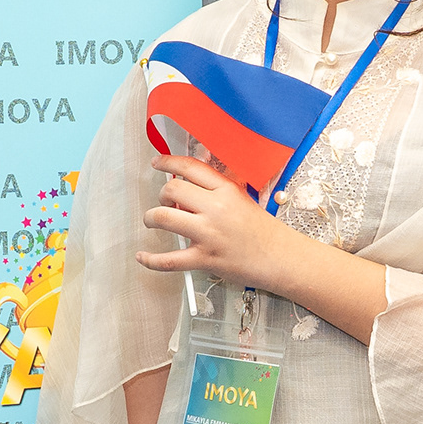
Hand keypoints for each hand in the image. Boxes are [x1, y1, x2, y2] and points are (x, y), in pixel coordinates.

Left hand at [137, 150, 292, 291]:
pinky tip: (142, 257)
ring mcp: (208, 234)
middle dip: (161, 196)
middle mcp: (216, 209)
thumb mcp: (242, 200)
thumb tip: (184, 188)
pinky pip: (169, 261)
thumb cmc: (263, 230)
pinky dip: (151, 260)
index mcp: (226, 190)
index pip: (190, 168)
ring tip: (152, 222)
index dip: (168, 163)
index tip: (157, 163)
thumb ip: (215, 192)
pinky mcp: (204, 259)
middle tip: (164, 203)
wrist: (280, 257)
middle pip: (171, 190)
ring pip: (164, 218)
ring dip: (151, 219)